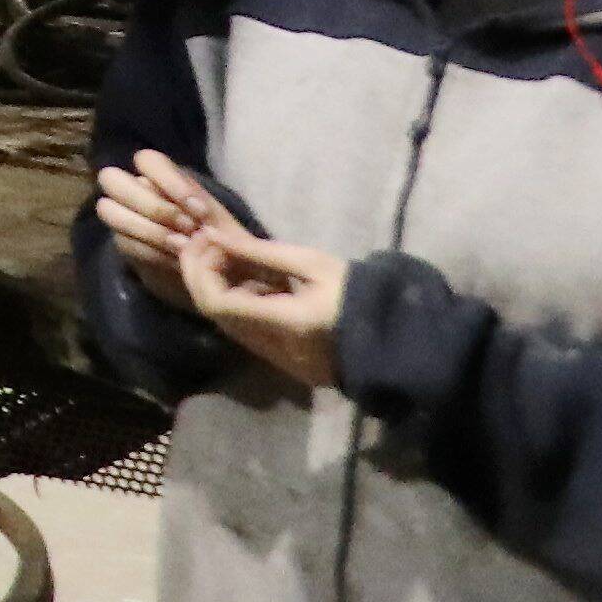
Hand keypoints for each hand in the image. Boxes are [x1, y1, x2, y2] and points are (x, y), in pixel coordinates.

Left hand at [96, 153, 340, 387]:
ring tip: (232, 258)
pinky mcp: (288, 366)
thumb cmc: (361, 293)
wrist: (399, 338)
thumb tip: (213, 236)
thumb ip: (260, 252)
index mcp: (287, 324)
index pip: (218, 303)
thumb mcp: (313, 263)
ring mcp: (282, 363)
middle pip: (216, 316)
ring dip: (220, 291)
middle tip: (209, 245)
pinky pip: (249, 335)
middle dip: (202, 277)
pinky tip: (253, 283)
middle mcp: (278, 350)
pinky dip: (240, 307)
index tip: (209, 242)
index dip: (202, 271)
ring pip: (229, 326)